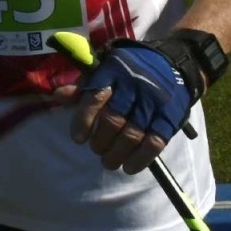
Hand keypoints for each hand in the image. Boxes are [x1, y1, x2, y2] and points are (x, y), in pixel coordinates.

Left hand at [68, 41, 195, 174]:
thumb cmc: (129, 70)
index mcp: (114, 72)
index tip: (77, 138)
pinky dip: (140, 159)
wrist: (172, 64)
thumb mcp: (104, 68)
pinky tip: (129, 167)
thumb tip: (57, 96)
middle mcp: (134, 86)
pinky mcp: (170, 117)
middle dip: (100, 141)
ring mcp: (154, 102)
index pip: (95, 97)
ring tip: (109, 162)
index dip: (84, 120)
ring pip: (132, 135)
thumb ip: (83, 85)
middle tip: (96, 149)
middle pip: (113, 120)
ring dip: (117, 154)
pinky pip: (155, 143)